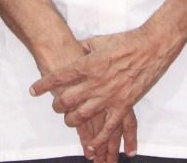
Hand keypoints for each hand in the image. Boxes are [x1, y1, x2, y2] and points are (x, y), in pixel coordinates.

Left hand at [29, 0, 186, 155]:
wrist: (152, 47)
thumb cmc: (126, 41)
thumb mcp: (100, 41)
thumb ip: (86, 49)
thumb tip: (78, 50)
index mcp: (88, 65)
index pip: (59, 77)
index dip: (44, 85)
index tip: (34, 90)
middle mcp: (95, 83)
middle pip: (67, 100)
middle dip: (57, 106)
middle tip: (55, 106)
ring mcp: (109, 96)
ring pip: (82, 115)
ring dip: (71, 120)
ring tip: (69, 120)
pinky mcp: (123, 105)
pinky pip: (108, 128)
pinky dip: (99, 139)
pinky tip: (91, 146)